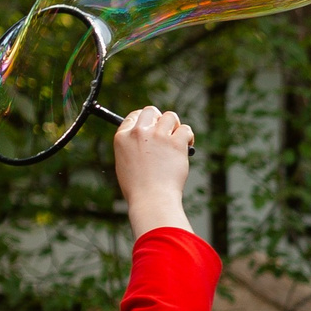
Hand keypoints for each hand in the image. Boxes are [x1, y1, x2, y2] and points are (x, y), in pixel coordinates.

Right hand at [115, 106, 195, 237]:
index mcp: (122, 137)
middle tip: (166, 133)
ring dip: (175, 126)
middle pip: (151, 111)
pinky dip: (188, 136)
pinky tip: (187, 146)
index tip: (152, 128)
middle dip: (159, 119)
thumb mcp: (125, 164)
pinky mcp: (175, 143)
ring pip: (170, 116)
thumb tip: (146, 137)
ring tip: (176, 140)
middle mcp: (139, 133)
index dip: (145, 121)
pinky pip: (185, 129)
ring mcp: (158, 136)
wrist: (152, 199)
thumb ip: (132, 147)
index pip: (134, 116)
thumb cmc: (138, 188)